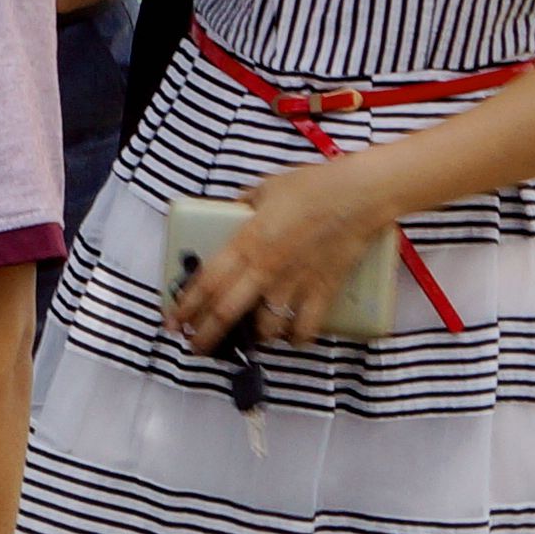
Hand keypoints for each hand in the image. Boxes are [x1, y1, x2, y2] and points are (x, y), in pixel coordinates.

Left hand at [164, 152, 390, 352]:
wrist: (362, 194)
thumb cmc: (314, 185)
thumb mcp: (266, 188)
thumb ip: (244, 204)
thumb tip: (231, 212)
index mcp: (248, 242)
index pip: (207, 282)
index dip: (186, 306)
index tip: (172, 322)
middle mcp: (267, 269)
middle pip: (227, 313)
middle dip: (207, 337)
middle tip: (196, 347)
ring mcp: (296, 284)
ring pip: (267, 329)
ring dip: (255, 337)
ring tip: (249, 338)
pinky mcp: (323, 291)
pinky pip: (306, 328)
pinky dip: (296, 337)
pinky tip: (290, 336)